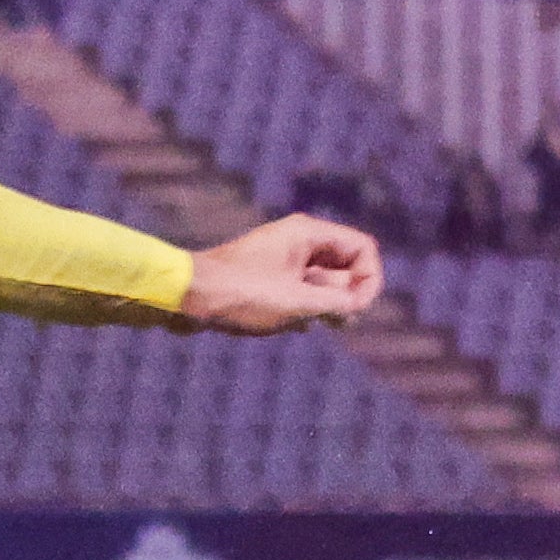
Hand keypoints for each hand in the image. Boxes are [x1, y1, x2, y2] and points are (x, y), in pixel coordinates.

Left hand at [183, 215, 381, 331]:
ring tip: (318, 324)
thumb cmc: (240, 294)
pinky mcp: (270, 276)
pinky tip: (299, 326)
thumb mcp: (297, 303)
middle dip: (349, 294)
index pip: (363, 249)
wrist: (189, 296)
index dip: (370, 280)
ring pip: (325, 279)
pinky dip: (309, 306)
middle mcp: (299, 240)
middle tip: (338, 320)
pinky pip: (304, 289)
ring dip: (330, 304)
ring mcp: (284, 257)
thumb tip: (359, 303)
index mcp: (308, 233)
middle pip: (346, 264)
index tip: (358, 308)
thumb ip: (337, 302)